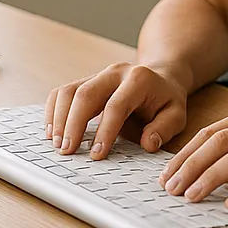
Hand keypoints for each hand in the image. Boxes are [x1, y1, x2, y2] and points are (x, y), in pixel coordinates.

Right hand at [44, 61, 189, 159]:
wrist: (159, 78)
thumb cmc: (165, 100)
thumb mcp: (176, 114)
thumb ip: (164, 129)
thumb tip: (148, 143)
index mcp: (139, 79)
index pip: (116, 105)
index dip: (105, 131)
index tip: (96, 154)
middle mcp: (115, 72)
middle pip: (86, 94)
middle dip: (73, 124)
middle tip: (67, 151)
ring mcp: (98, 75)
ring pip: (69, 91)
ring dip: (59, 118)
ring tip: (56, 144)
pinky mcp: (86, 81)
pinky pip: (62, 92)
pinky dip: (53, 111)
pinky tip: (52, 131)